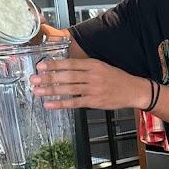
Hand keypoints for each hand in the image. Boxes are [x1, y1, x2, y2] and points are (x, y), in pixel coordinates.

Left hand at [30, 58, 151, 110]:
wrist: (134, 90)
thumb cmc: (117, 78)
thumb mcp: (102, 67)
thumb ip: (85, 67)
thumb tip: (64, 68)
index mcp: (93, 65)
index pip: (70, 63)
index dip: (54, 65)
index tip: (41, 66)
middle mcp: (92, 76)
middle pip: (66, 76)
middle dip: (48, 78)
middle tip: (34, 79)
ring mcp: (93, 89)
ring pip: (68, 89)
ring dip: (51, 90)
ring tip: (38, 91)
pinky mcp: (95, 101)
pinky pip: (74, 103)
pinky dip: (61, 104)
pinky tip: (50, 104)